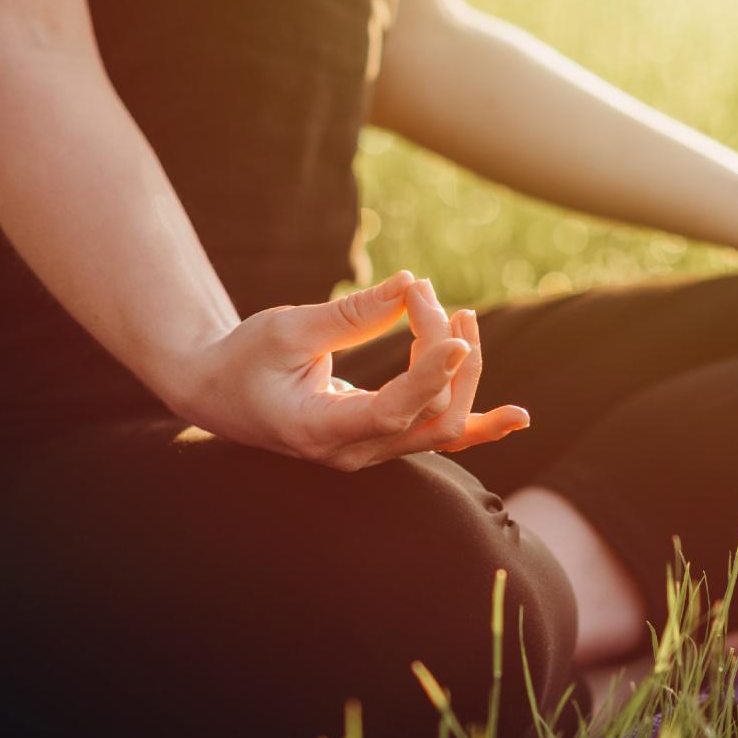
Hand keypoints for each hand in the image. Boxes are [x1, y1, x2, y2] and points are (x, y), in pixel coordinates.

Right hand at [172, 271, 528, 470]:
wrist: (220, 394)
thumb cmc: (243, 358)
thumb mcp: (285, 329)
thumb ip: (350, 314)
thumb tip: (411, 284)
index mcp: (319, 430)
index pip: (392, 411)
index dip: (429, 374)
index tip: (455, 331)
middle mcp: (353, 453)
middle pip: (431, 416)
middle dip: (443, 352)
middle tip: (426, 295)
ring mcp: (372, 453)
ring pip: (444, 427)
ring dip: (464, 373)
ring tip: (463, 316)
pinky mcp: (385, 440)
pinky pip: (440, 439)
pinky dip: (480, 426)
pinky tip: (517, 417)